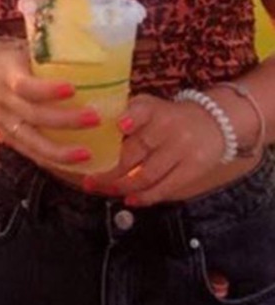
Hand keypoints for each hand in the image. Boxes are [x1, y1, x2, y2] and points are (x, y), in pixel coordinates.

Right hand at [0, 41, 102, 169]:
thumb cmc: (4, 58)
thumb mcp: (20, 49)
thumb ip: (45, 52)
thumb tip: (85, 46)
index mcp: (8, 76)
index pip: (26, 86)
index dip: (48, 90)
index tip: (72, 88)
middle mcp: (5, 102)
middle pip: (34, 117)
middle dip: (66, 121)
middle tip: (95, 118)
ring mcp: (4, 123)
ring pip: (31, 143)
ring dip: (59, 152)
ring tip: (87, 154)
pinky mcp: (7, 137)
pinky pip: (29, 153)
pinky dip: (50, 161)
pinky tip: (72, 164)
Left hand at [87, 93, 226, 204]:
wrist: (215, 121)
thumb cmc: (170, 116)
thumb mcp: (151, 105)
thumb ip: (127, 113)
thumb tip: (95, 127)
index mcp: (153, 108)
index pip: (142, 110)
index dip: (131, 118)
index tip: (120, 126)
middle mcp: (168, 127)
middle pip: (134, 152)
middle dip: (109, 170)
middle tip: (90, 180)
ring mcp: (181, 149)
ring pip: (146, 175)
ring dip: (122, 187)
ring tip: (105, 190)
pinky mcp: (192, 168)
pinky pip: (165, 188)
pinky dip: (145, 197)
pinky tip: (130, 200)